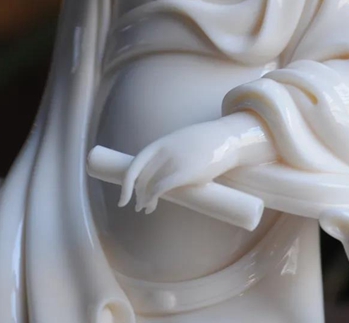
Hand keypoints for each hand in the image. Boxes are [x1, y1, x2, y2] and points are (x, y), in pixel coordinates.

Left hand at [118, 112, 274, 213]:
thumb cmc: (204, 144)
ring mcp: (173, 161)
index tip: (123, 197)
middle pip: (141, 177)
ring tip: (145, 208)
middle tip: (137, 206)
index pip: (135, 164)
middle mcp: (163, 151)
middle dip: (135, 194)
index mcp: (160, 143)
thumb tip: (157, 176)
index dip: (126, 182)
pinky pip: (161, 188)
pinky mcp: (184, 172)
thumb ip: (167, 157)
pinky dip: (152, 199)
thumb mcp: (179, 144)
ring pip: (149, 184)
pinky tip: (151, 206)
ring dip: (143, 200)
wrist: (225, 140)